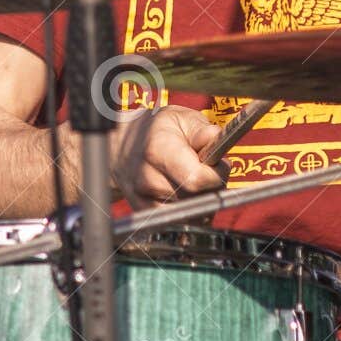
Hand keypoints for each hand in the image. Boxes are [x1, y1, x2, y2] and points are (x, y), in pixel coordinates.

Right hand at [110, 105, 226, 206]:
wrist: (122, 149)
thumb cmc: (157, 131)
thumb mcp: (180, 118)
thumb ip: (201, 129)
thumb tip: (215, 138)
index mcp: (157, 150)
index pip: (198, 179)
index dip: (216, 174)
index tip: (217, 164)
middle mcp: (148, 178)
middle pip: (198, 198)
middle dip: (212, 187)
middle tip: (205, 170)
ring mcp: (144, 200)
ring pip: (193, 213)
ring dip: (202, 200)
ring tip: (193, 180)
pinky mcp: (146, 215)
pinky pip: (182, 222)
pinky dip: (191, 211)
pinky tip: (186, 194)